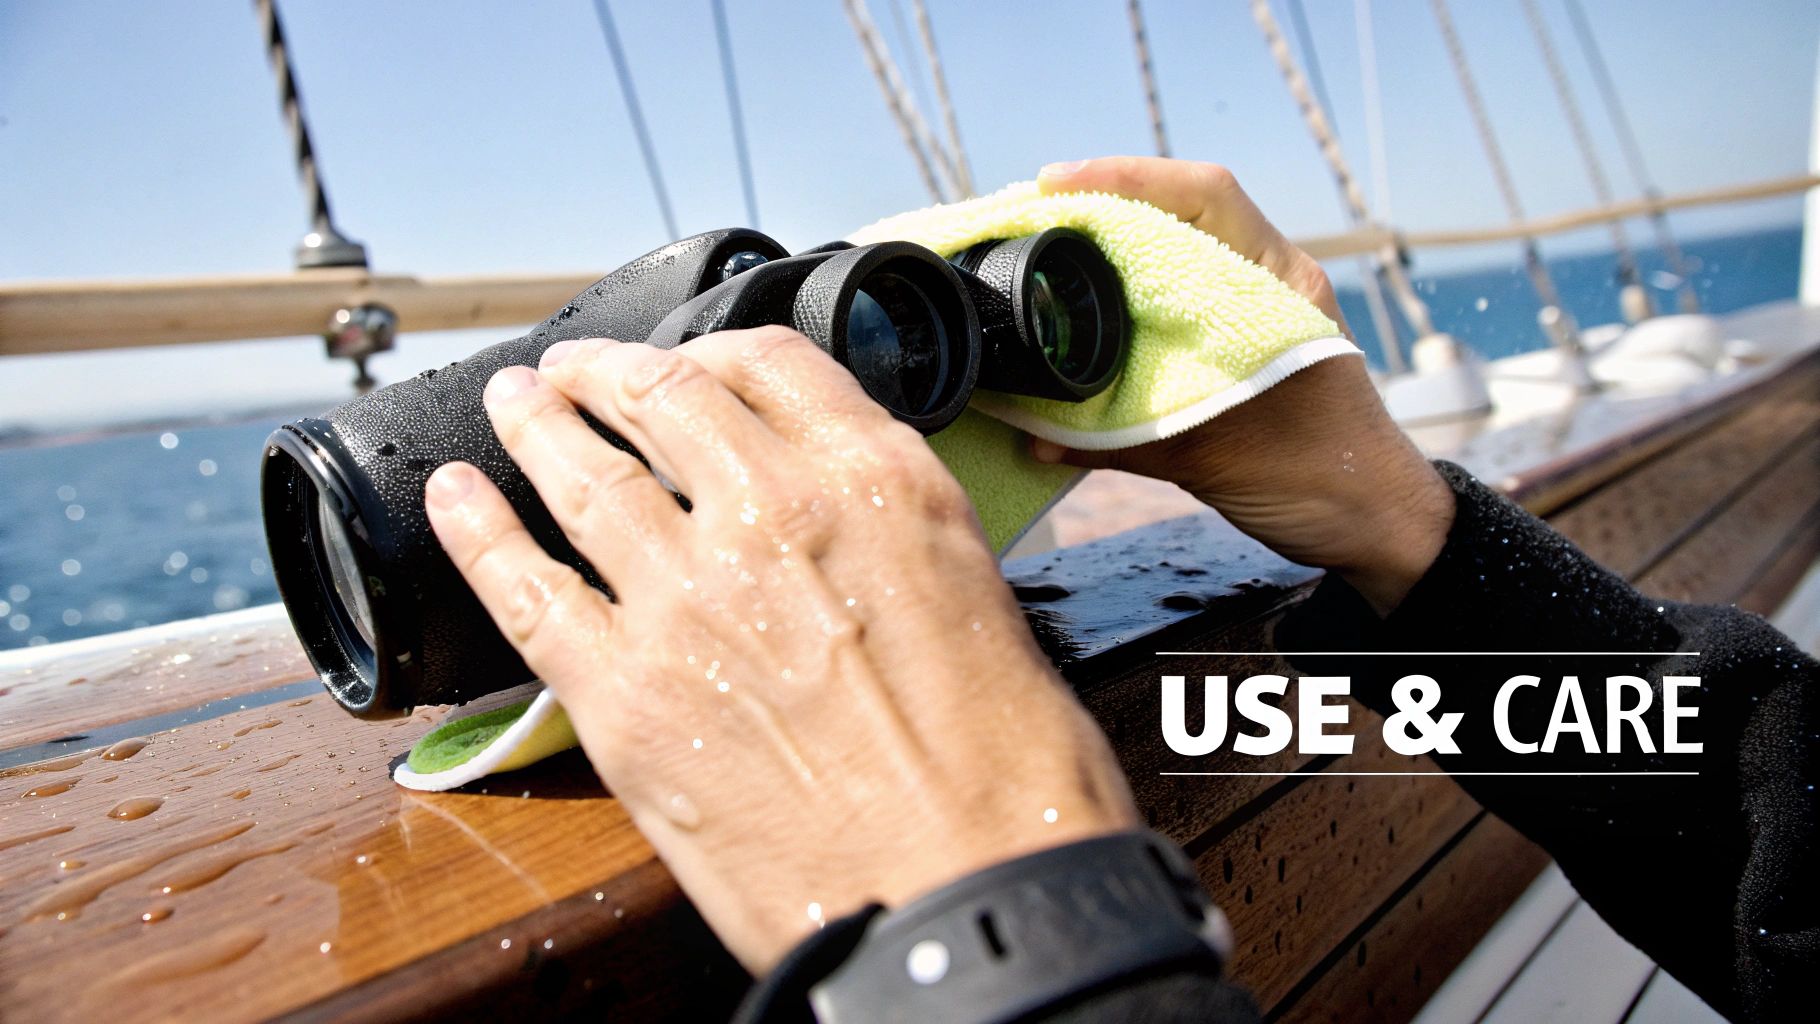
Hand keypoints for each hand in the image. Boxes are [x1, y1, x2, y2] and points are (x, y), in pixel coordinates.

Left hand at [423, 327, 1139, 971]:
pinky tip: (453, 494)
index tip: (688, 360)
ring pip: (583, 475)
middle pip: (664, 399)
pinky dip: (478, 532)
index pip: (771, 365)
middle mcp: (775, 517)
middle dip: (609, 370)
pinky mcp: (625, 696)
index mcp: (877, 486)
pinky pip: (525, 589)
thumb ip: (893, 533)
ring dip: (538, 423)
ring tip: (513, 399)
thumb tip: (839, 523)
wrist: (965, 892)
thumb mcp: (984, 597)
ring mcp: (687, 601)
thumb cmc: (1006, 774)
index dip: (714, 348)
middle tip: (577, 366)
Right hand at [1034, 157, 1452, 612]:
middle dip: (1105, 208)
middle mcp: (1271, 285)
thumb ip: (1121, 443)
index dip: (1127, 177)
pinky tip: (1085, 315)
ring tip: (1048, 251)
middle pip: (1180, 216)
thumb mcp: (1217, 457)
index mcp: (1283, 284)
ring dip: (1113, 252)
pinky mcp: (1241, 352)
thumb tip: (1035, 438)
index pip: (1206, 194)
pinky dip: (1125, 305)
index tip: (1058, 183)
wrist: (1376, 525)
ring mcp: (1258, 315)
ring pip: (1174, 260)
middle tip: (1034, 215)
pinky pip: (1174, 309)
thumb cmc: (1324, 481)